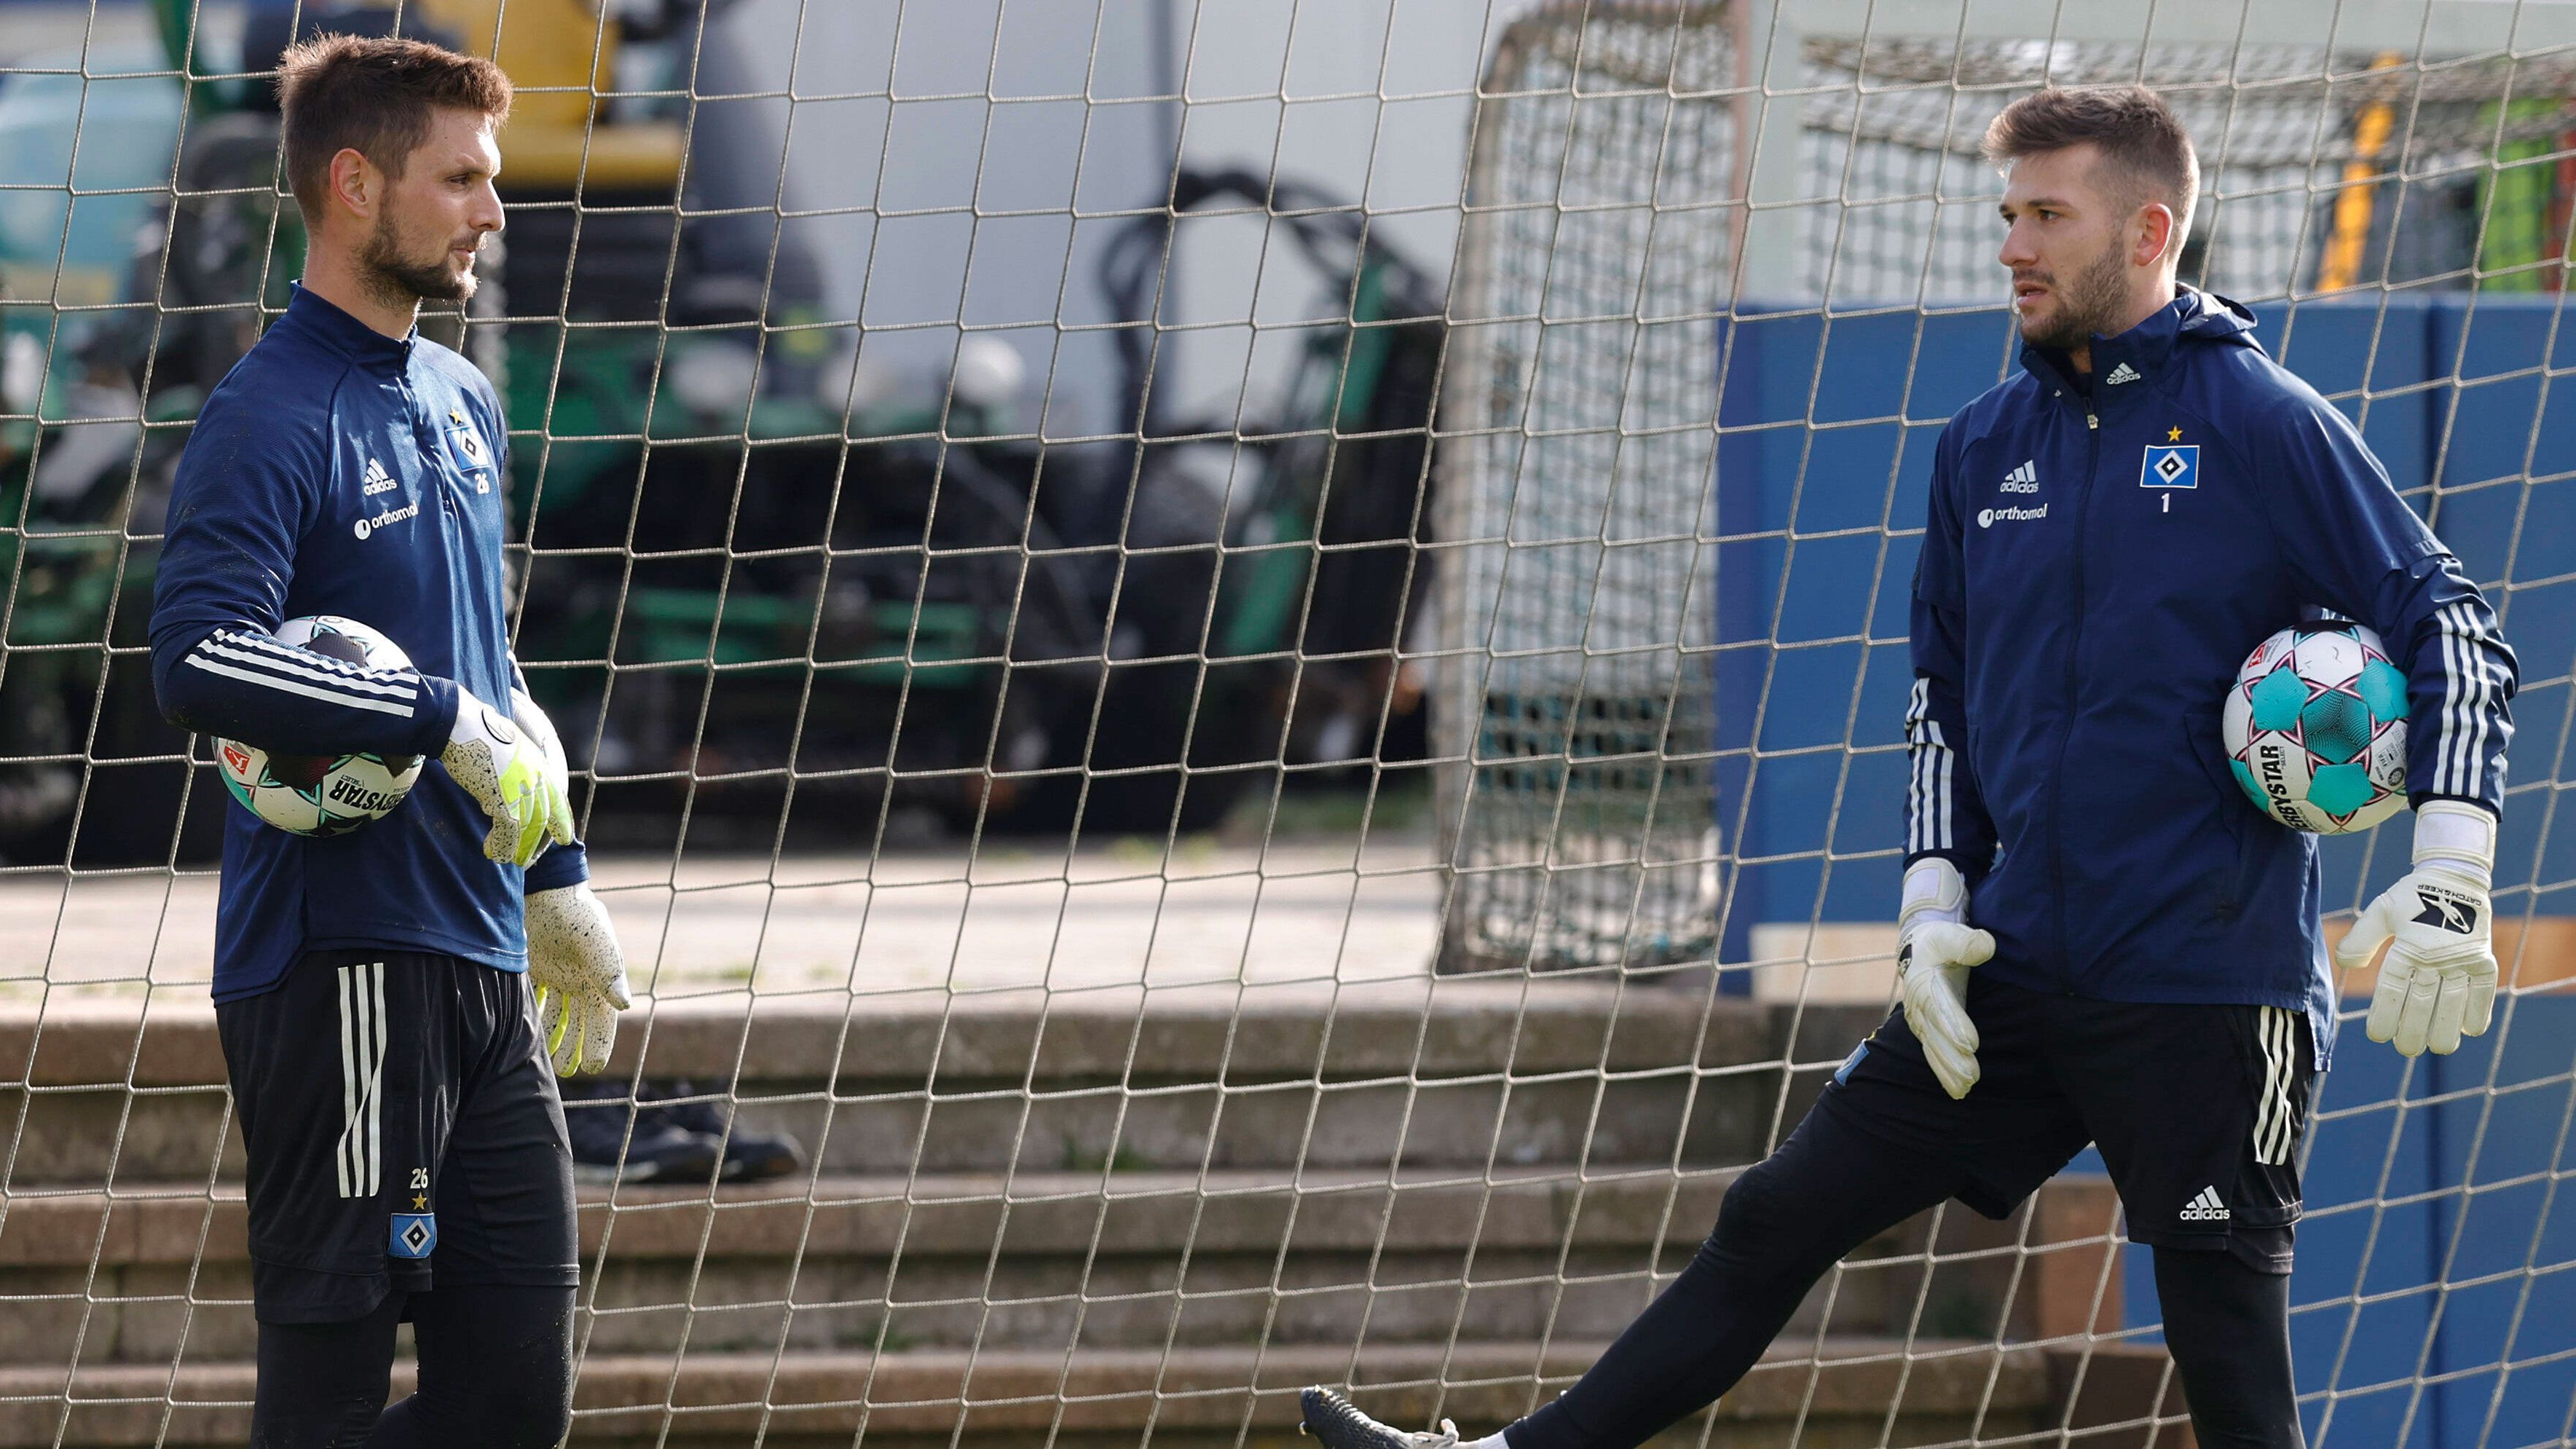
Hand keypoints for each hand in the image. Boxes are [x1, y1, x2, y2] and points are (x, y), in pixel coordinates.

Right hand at [440, 691, 566, 866]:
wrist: (459, 724)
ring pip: (526, 827)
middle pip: (542, 818)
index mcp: (538, 764)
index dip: (561, 821)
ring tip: (508, 860)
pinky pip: (508, 830)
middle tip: (526, 859)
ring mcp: (521, 787)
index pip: (557, 798)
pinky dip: (501, 845)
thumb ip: (516, 766)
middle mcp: (535, 777)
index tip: (564, 837)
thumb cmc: (475, 732)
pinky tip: (493, 852)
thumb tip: (509, 782)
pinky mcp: (503, 797)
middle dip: (535, 841)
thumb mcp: (509, 747)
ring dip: (516, 847)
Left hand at [526, 882, 631, 1074]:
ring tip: (545, 1062)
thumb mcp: (595, 941)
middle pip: (580, 1022)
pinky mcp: (533, 968)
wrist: (543, 887)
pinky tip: (522, 1034)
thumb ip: (609, 971)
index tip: (594, 1068)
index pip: (604, 1019)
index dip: (601, 1043)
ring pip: (556, 1015)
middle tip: (566, 1072)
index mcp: (601, 977)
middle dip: (575, 1047)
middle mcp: (580, 979)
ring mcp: (557, 975)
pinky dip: (531, 1016)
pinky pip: (534, 999)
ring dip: (552, 1037)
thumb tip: (625, 1005)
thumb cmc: (575, 912)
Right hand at [1898, 858, 1993, 1099]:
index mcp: (1924, 982)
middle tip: (1971, 1076)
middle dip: (1953, 1057)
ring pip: (1935, 1050)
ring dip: (1950, 1071)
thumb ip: (1967, 942)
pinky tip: (1959, 1091)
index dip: (1953, 1025)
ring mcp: (1922, 1023)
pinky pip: (1934, 1056)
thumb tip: (1986, 948)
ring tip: (1966, 1088)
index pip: (1939, 1006)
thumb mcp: (1950, 935)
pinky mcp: (1928, 1033)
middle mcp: (1919, 1007)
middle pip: (1936, 1035)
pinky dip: (1945, 1074)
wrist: (1918, 950)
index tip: (1970, 1044)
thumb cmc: (1939, 942)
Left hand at [2341, 800, 2498, 1057]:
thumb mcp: (2380, 911)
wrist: (2453, 877)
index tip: (2377, 1036)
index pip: (2392, 990)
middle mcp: (2436, 956)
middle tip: (2406, 1049)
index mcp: (2407, 947)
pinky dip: (2478, 1012)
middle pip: (2422, 1003)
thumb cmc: (2410, 898)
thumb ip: (2360, 938)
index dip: (2385, 1016)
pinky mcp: (2485, 959)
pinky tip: (2468, 1030)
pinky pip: (2483, 992)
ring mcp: (2463, 959)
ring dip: (2444, 1030)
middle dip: (2413, 1032)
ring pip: (2453, 1003)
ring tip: (2436, 1048)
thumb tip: (2345, 965)